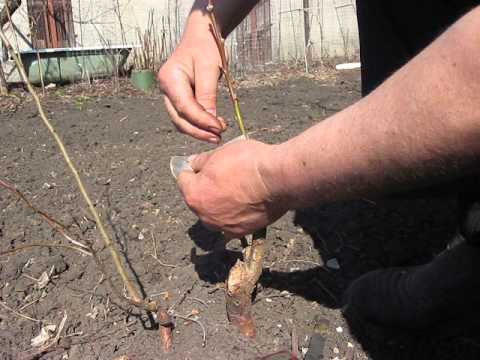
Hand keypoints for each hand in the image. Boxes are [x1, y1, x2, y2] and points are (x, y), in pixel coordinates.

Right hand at [158, 12, 226, 142]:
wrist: (200, 36)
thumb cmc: (205, 47)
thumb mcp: (210, 68)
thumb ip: (208, 95)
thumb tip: (211, 121)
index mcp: (170, 79)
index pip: (185, 108)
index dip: (202, 122)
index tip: (219, 129)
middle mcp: (165, 88)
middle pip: (179, 119)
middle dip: (199, 131)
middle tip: (218, 137)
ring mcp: (169, 94)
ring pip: (181, 121)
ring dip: (198, 130)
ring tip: (217, 134)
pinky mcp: (177, 98)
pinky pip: (185, 116)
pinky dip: (197, 124)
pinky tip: (211, 126)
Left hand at [177, 140, 287, 237]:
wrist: (278, 179)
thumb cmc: (248, 163)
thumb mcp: (219, 153)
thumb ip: (201, 161)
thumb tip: (194, 164)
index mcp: (194, 195)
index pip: (183, 180)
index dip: (193, 170)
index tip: (204, 165)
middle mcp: (204, 215)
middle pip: (198, 199)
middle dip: (207, 188)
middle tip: (224, 175)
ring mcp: (223, 226)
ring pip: (215, 212)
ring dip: (221, 203)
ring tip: (238, 189)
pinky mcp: (242, 231)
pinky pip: (232, 222)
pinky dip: (236, 214)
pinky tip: (247, 202)